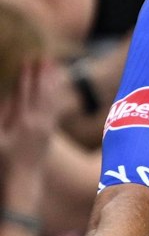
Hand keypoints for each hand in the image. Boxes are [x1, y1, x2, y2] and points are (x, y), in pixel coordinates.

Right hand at [0, 56, 64, 174]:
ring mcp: (46, 127)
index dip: (26, 76)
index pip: (25, 94)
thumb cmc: (3, 160)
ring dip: (52, 80)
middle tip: (44, 56)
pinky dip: (55, 93)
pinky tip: (57, 83)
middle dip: (43, 74)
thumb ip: (0, 115)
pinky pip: (54, 107)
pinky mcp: (49, 131)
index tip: (27, 60)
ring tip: (54, 64)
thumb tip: (5, 98)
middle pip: (42, 93)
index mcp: (22, 123)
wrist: (24, 178)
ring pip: (51, 99)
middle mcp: (37, 123)